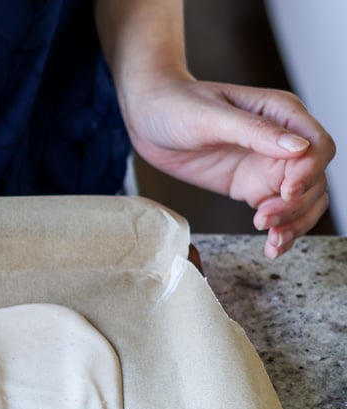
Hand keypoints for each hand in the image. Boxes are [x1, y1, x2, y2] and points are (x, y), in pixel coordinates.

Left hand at [123, 75, 334, 257]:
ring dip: (295, 222)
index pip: (318, 146)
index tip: (286, 190)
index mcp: (282, 113)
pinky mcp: (251, 186)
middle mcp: (283, 141)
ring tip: (273, 242)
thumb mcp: (211, 116)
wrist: (148, 116)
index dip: (310, 171)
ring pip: (302, 199)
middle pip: (315, 178)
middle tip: (265, 219)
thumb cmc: (178, 105)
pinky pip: (277, 210)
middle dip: (298, 204)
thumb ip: (255, 132)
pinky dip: (280, 229)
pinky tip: (272, 246)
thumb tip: (298, 148)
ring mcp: (268, 166)